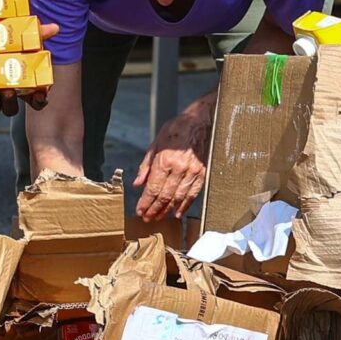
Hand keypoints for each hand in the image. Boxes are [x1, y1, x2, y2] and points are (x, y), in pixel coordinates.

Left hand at [0, 30, 58, 115]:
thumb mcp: (16, 34)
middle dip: (11, 102)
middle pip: (11, 108)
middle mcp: (3, 91)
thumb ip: (36, 33)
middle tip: (9, 90)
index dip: (39, 101)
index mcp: (18, 82)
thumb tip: (55, 28)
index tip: (40, 94)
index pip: (34, 99)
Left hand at [134, 97, 215, 220]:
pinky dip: (185, 205)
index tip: (140, 210)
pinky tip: (178, 212)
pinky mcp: (202, 173)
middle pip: (165, 196)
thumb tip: (138, 183)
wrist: (199, 121)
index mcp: (165, 160)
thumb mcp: (156, 143)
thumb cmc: (176, 130)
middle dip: (154, 209)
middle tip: (148, 218)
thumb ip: (146, 165)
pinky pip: (193, 194)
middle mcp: (179, 168)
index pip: (153, 188)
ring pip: (178, 198)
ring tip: (159, 217)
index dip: (146, 202)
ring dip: (167, 210)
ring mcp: (192, 172)